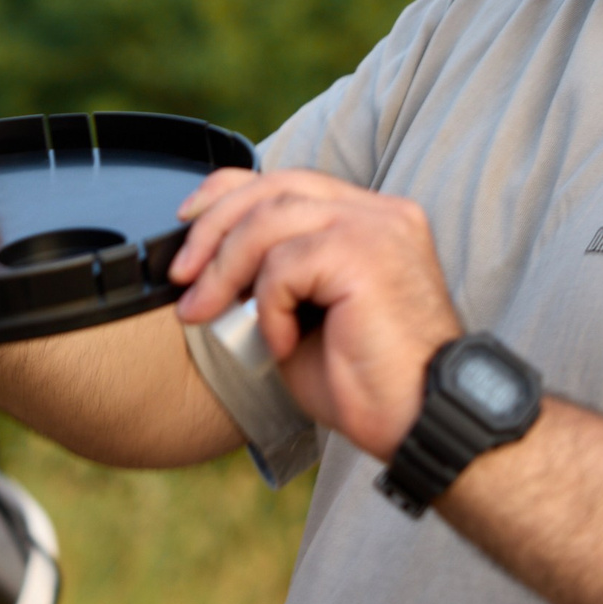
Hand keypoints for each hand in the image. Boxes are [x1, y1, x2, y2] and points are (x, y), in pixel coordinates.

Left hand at [169, 168, 462, 461]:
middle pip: (274, 187)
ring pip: (271, 219)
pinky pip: (286, 264)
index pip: (288, 179)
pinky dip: (268, 306)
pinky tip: (279, 343)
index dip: (228, 192)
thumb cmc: (368, 385)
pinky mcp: (367, 255)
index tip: (187, 222)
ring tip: (207, 313)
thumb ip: (270, 280)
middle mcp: (380, 212)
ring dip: (225, 269)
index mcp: (371, 220)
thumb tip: (205, 269)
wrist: (421, 424)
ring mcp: (378, 228)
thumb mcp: (303, 318)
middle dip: (213, 228)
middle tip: (181, 277)